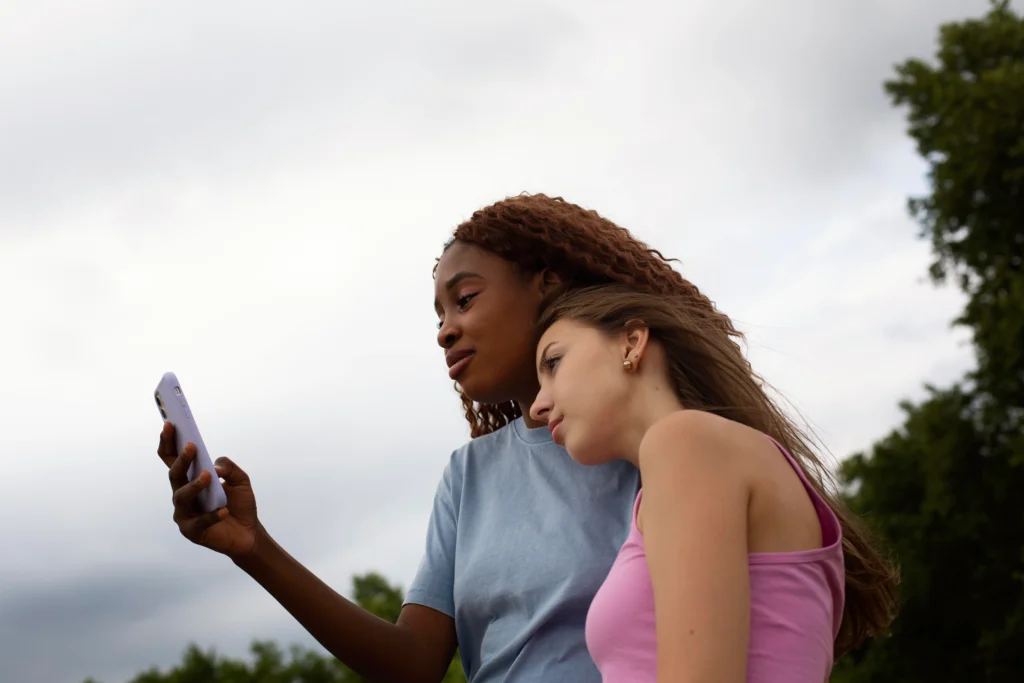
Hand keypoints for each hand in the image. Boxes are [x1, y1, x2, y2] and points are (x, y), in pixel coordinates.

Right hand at [157, 421, 260, 558]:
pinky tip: (223, 510)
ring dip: (194, 485)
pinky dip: (212, 515)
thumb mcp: (240, 480)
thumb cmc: (239, 503)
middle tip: (191, 446)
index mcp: (190, 479)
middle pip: (175, 475)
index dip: (169, 443)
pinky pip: (200, 522)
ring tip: (208, 476)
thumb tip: (215, 467)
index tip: (170, 424)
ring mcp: (184, 514)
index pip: (172, 459)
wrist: (248, 532)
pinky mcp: (192, 532)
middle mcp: (182, 495)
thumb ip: (229, 468)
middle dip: (181, 460)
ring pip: (181, 497)